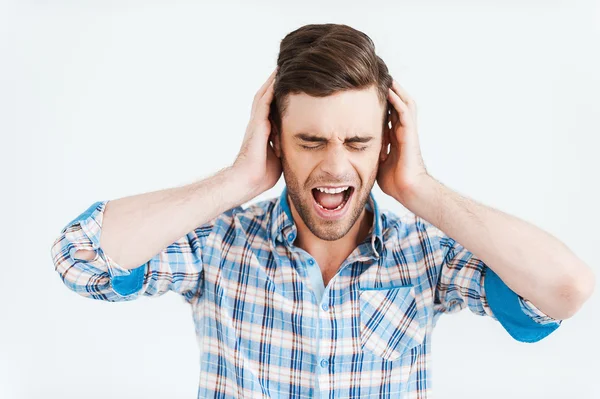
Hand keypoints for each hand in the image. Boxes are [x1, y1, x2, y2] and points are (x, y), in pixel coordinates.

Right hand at [232, 67, 281, 195]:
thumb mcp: (280, 157)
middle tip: (284, 67)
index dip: (280, 95)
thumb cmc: (262, 174)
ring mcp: (257, 122)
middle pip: (268, 97)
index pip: (273, 108)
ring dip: (272, 81)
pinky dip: (271, 89)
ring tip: (281, 66)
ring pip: (265, 95)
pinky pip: (265, 102)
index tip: (290, 83)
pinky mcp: (258, 124)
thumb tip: (300, 147)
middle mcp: (259, 123)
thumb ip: (286, 147)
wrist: (248, 180)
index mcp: (264, 130)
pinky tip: (277, 78)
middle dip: (275, 83)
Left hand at [377, 78, 429, 205]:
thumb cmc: (395, 181)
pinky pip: (404, 112)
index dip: (381, 103)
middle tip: (378, 78)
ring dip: (396, 90)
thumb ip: (370, 151)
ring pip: (404, 104)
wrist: (408, 190)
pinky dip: (398, 100)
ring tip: (386, 77)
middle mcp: (402, 132)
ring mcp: (407, 132)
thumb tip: (353, 149)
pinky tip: (390, 90)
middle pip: (397, 105)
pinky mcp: (410, 134)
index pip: (388, 114)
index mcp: (395, 137)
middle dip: (390, 92)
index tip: (368, 92)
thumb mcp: (377, 161)